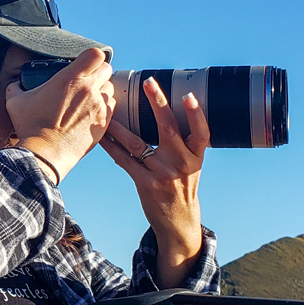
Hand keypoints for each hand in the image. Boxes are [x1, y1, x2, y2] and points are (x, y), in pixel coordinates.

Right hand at [5, 48, 115, 183]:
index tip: (83, 63)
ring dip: (102, 89)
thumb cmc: (31, 127)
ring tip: (89, 97)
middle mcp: (89, 89)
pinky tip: (91, 112)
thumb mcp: (16, 102)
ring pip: (110, 88)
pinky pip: (111, 107)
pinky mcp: (103, 123)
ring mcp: (99, 107)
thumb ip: (16, 88)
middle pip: (107, 68)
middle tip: (86, 79)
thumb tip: (15, 85)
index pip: (95, 54)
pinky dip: (104, 107)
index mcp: (70, 78)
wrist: (45, 154)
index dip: (90, 57)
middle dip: (98, 71)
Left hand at [99, 77, 207, 287]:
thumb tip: (165, 112)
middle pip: (168, 129)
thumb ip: (183, 144)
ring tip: (110, 105)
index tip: (189, 96)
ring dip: (121, 125)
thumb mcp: (191, 166)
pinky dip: (112, 146)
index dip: (196, 115)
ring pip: (138, 143)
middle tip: (149, 83)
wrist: (178, 222)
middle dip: (158, 103)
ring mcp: (162, 174)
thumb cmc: (182, 186)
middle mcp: (181, 163)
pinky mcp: (145, 183)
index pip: (201, 133)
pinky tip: (102, 135)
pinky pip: (124, 160)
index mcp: (196, 157)